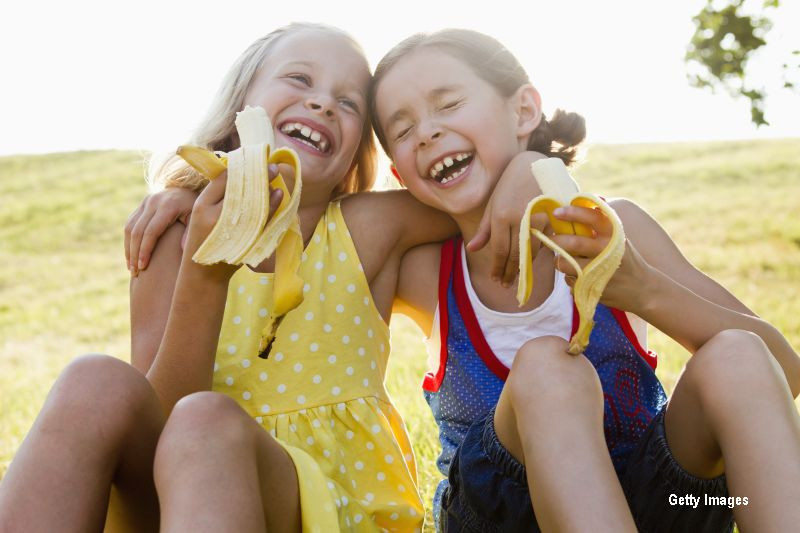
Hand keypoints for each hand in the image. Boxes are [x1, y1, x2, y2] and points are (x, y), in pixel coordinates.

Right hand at [125, 187, 197, 275]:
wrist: (193, 189)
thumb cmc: (198, 208)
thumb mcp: (199, 218)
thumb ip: (192, 233)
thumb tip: (183, 250)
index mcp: (168, 206)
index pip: (151, 231)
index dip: (145, 250)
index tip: (143, 267)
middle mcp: (153, 201)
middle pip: (137, 231)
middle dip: (134, 253)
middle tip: (136, 272)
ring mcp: (146, 202)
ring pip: (130, 228)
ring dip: (129, 249)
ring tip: (132, 268)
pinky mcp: (142, 204)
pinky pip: (130, 224)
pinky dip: (129, 241)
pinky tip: (132, 256)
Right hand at [182, 166, 284, 279]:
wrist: (204, 274)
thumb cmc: (205, 238)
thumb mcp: (202, 213)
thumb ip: (217, 194)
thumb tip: (239, 170)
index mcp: (201, 206)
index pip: (224, 179)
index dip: (241, 167)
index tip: (255, 159)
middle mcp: (214, 216)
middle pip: (240, 188)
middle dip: (258, 174)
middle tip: (273, 165)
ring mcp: (231, 229)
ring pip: (252, 202)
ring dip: (267, 188)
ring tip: (276, 176)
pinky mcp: (243, 241)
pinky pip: (262, 220)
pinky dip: (273, 206)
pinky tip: (278, 195)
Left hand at [467, 151, 548, 285]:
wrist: (533, 167)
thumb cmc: (508, 186)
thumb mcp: (493, 206)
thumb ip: (484, 230)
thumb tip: (471, 249)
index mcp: (500, 216)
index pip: (498, 250)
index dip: (497, 268)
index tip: (495, 280)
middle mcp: (518, 219)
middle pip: (514, 255)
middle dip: (509, 273)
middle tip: (505, 285)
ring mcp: (536, 218)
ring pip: (530, 251)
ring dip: (523, 268)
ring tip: (516, 278)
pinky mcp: (550, 218)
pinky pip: (543, 242)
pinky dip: (535, 255)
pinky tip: (529, 262)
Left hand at [550, 205, 652, 311]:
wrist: (640, 287)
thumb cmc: (623, 256)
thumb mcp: (618, 235)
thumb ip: (601, 219)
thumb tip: (584, 198)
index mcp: (614, 234)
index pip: (592, 218)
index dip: (572, 212)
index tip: (556, 212)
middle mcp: (607, 251)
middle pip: (574, 243)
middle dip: (557, 240)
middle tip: (552, 239)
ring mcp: (599, 271)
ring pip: (566, 263)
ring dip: (560, 260)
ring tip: (565, 258)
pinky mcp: (591, 288)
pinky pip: (568, 279)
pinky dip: (569, 276)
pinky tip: (578, 274)